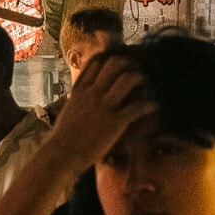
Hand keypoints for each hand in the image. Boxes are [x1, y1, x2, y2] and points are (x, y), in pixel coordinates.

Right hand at [46, 51, 155, 174]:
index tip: (120, 65)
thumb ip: (77, 102)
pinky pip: (137, 107)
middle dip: (128, 63)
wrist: (62, 154)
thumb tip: (80, 99)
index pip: (96, 64)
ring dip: (139, 78)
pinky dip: (148, 105)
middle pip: (114, 65)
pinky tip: (153, 106)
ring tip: (145, 83)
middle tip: (136, 69)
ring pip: (127, 80)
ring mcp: (105, 106)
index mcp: (80, 91)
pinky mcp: (115, 121)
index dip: (110, 60)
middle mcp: (93, 93)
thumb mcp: (68, 112)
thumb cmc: (62, 138)